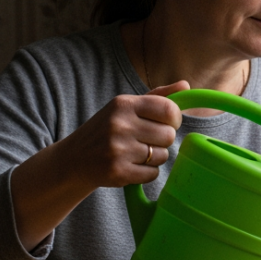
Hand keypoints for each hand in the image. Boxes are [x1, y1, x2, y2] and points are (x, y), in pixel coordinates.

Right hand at [57, 81, 187, 188]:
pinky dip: (147, 173)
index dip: (174, 119)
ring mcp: (117, 149)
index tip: (166, 123)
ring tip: (136, 154)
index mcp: (123, 104)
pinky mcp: (117, 172)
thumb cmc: (107, 129)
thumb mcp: (126, 107)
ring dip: (154, 158)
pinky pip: (152, 174)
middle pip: (169, 135)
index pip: (169, 109)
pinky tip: (131, 166)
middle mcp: (119, 124)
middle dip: (162, 140)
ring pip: (163, 156)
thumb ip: (157, 96)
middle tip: (146, 141)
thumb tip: (186, 85)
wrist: (74, 158)